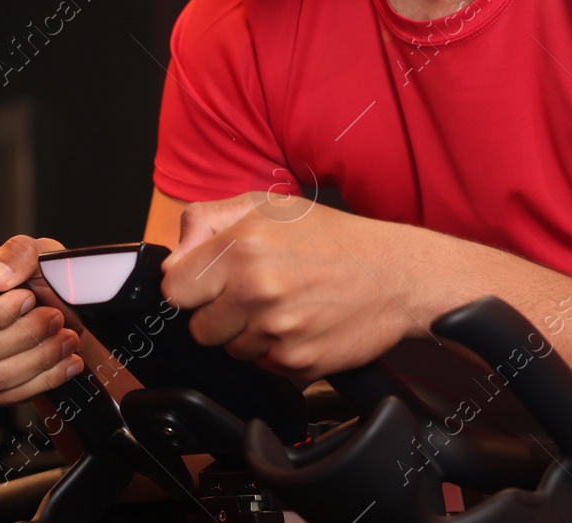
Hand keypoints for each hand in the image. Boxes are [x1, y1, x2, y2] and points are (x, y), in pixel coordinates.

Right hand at [0, 234, 83, 406]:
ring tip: (65, 343)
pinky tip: (61, 365)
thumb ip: (18, 254)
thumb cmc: (32, 275)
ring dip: (37, 363)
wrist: (45, 302)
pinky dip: (36, 384)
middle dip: (28, 337)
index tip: (28, 300)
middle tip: (57, 321)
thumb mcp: (34, 251)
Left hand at [160, 194, 425, 379]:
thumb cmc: (336, 239)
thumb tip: (174, 256)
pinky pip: (263, 365)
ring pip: (231, 349)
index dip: (192, 287)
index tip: (210, 284)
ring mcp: (276, 328)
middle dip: (220, 314)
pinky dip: (278, 350)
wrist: (397, 275)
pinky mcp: (296, 361)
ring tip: (286, 306)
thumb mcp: (272, 206)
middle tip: (254, 295)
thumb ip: (211, 220)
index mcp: (244, 244)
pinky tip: (303, 324)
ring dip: (250, 334)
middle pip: (198, 327)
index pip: (175, 288)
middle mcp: (256, 287)